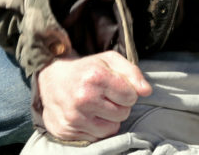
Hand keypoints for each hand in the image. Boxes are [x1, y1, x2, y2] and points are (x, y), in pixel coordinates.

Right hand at [36, 52, 151, 141]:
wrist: (51, 80)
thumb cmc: (86, 69)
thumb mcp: (109, 60)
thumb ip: (132, 72)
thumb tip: (147, 91)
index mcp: (95, 76)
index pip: (131, 96)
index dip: (127, 92)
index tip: (117, 88)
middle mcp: (83, 98)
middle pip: (123, 114)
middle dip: (119, 105)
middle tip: (106, 97)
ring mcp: (74, 117)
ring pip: (111, 129)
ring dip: (109, 119)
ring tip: (97, 106)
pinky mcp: (67, 131)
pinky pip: (96, 138)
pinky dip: (96, 128)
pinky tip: (88, 116)